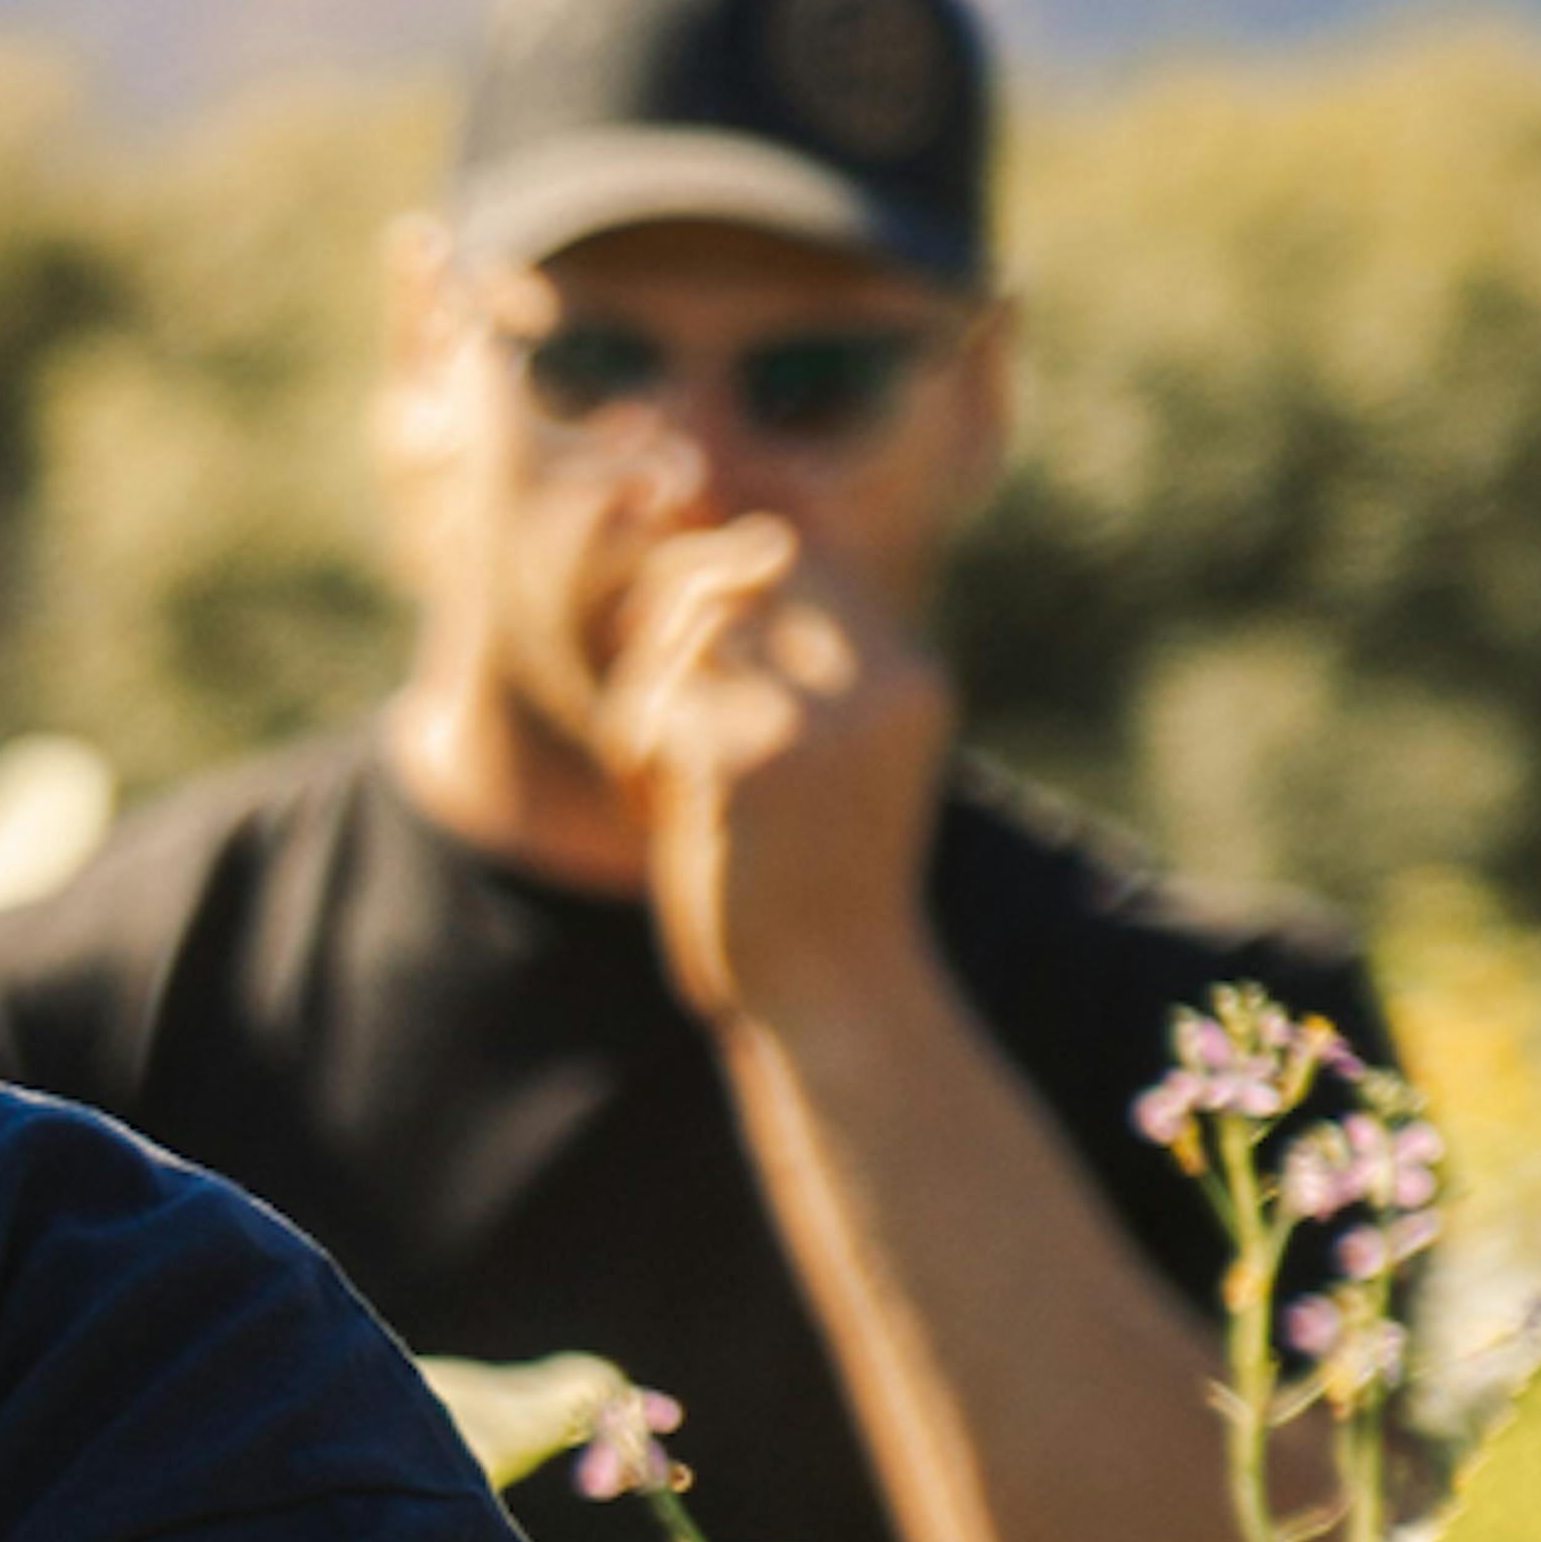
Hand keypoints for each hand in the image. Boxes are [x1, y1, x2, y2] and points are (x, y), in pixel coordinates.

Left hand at [595, 517, 952, 1033]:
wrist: (834, 997)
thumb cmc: (807, 879)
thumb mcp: (819, 757)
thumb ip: (779, 664)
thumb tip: (694, 545)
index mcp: (909, 680)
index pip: (813, 549)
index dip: (722, 553)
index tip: (668, 609)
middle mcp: (883, 686)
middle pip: (751, 565)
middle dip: (675, 614)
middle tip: (653, 703)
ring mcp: (824, 721)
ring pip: (692, 629)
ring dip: (646, 690)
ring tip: (652, 766)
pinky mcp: (754, 764)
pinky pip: (655, 700)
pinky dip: (630, 746)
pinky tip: (648, 805)